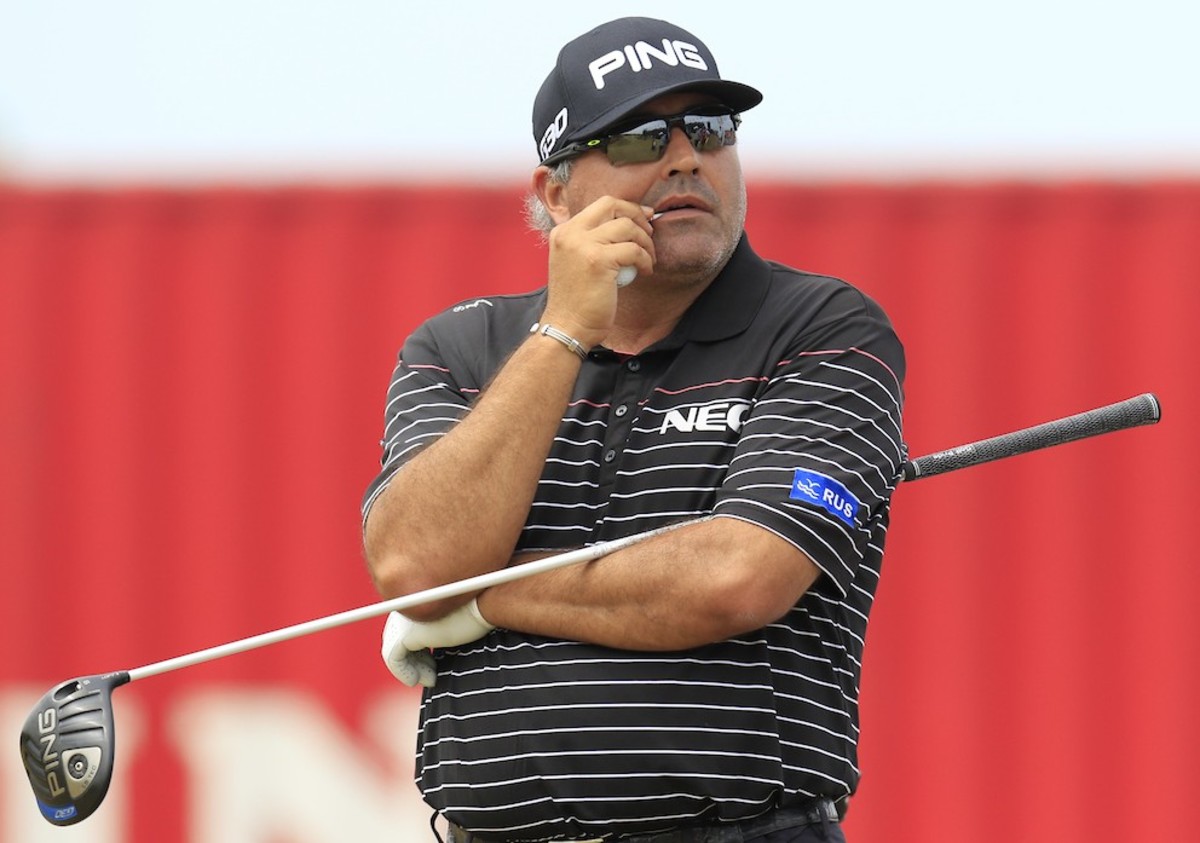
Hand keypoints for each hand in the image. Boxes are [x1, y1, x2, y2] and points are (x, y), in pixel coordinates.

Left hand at [380, 601, 495, 687]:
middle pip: (397, 638)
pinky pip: (393, 658)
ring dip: (410, 668)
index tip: (432, 664)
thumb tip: (434, 653)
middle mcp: (406, 605)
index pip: (405, 627)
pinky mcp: (407, 633)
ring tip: (429, 679)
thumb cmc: (479, 611)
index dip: (416, 650)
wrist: (486, 604)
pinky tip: (415, 681)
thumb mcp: (456, 619)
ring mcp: (404, 619)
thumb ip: (441, 629)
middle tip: (430, 676)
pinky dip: (403, 673)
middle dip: (413, 660)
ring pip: (393, 649)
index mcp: (417, 597)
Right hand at [544, 197, 655, 343]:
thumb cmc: (576, 302)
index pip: (601, 205)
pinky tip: (646, 272)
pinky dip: (646, 260)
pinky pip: (634, 251)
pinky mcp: (598, 260)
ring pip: (627, 227)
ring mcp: (583, 245)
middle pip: (613, 205)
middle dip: (638, 215)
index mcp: (564, 231)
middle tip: (650, 232)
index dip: (627, 208)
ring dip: (646, 242)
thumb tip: (624, 226)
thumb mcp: (576, 262)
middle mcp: (570, 233)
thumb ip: (591, 242)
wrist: (566, 327)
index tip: (644, 218)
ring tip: (649, 260)